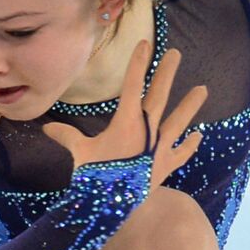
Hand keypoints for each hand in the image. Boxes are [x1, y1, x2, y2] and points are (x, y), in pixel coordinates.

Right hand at [40, 38, 208, 188]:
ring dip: (190, 105)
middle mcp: (147, 130)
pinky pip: (182, 152)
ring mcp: (160, 148)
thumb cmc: (95, 176)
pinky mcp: (166, 166)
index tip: (145, 44)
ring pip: (179, 121)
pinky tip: (199, 134)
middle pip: (159, 96)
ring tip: (203, 89)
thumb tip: (46, 128)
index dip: (138, 63)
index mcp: (126, 122)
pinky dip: (190, 144)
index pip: (133, 86)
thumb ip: (67, 137)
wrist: (114, 206)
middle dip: (167, 73)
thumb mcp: (80, 153)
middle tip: (176, 54)